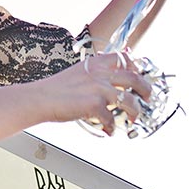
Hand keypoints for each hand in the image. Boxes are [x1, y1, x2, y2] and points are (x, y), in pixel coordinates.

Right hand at [30, 52, 152, 134]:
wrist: (41, 98)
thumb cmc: (56, 88)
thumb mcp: (79, 72)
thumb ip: (95, 73)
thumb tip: (110, 80)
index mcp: (96, 63)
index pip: (124, 59)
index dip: (136, 68)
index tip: (139, 75)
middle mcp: (101, 73)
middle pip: (135, 79)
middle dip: (146, 90)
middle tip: (147, 98)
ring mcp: (99, 89)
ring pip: (130, 101)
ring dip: (135, 112)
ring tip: (132, 118)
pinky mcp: (95, 105)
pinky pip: (112, 119)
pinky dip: (112, 127)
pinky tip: (108, 130)